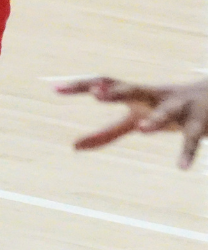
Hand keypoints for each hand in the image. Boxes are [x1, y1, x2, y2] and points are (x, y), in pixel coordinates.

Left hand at [61, 77, 207, 168]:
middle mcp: (155, 95)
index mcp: (136, 94)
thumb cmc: (163, 107)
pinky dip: (187, 152)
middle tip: (98, 94)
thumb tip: (74, 147)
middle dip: (119, 91)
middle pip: (135, 89)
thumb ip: (106, 132)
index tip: (55, 88)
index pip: (105, 83)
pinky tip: (181, 167)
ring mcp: (179, 107)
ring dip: (156, 119)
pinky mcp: (201, 123)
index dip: (81, 85)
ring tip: (144, 130)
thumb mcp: (135, 119)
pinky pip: (193, 138)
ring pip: (167, 111)